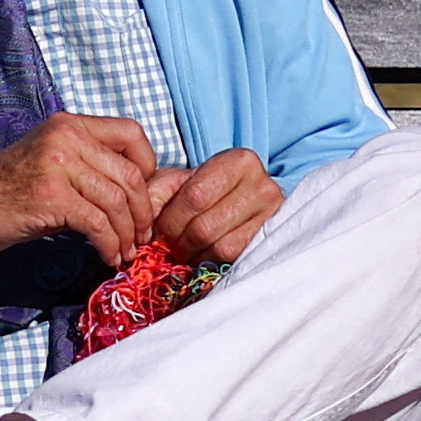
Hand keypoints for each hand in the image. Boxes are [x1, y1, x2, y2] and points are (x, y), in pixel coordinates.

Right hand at [0, 113, 163, 270]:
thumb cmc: (10, 191)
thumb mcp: (52, 162)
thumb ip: (90, 163)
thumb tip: (139, 190)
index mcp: (68, 124)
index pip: (132, 133)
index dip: (148, 165)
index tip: (141, 195)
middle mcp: (64, 137)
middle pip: (130, 174)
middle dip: (141, 212)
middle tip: (140, 235)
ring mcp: (56, 164)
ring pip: (117, 201)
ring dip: (127, 233)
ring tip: (124, 250)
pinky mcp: (50, 195)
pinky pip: (97, 223)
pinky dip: (108, 244)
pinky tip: (106, 255)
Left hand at [145, 147, 282, 265]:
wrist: (236, 197)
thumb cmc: (200, 187)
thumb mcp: (173, 181)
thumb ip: (155, 194)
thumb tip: (147, 224)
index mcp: (238, 161)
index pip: (195, 197)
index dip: (170, 220)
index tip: (156, 229)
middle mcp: (263, 184)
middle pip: (206, 226)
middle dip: (178, 241)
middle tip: (167, 244)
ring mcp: (273, 214)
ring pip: (219, 246)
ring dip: (192, 253)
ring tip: (183, 248)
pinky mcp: (273, 238)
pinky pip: (234, 258)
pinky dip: (210, 259)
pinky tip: (201, 253)